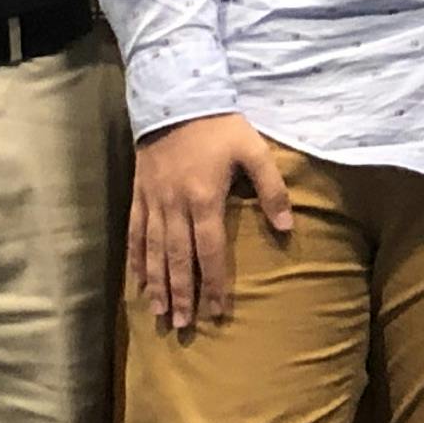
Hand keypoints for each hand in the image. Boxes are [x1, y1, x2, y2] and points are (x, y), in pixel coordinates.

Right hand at [131, 112, 294, 329]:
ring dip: (157, 284)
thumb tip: (287, 229)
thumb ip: (272, 190)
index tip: (218, 311)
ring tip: (160, 312)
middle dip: (181, 293)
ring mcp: (153, 202)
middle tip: (183, 324)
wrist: (174, 98)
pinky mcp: (139, 194)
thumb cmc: (219, 126)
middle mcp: (175, 206)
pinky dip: (136, 259)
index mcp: (205, 199)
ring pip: (154, 251)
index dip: (214, 283)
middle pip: (178, 259)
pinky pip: (135, 233)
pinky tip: (137, 280)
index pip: (210, 251)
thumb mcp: (254, 150)